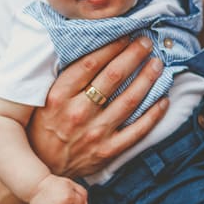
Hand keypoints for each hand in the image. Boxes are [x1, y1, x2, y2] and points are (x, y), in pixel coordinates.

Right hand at [27, 37, 169, 177]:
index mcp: (59, 96)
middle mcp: (78, 113)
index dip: (112, 45)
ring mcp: (95, 133)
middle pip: (113, 76)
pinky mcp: (107, 151)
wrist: (40, 169)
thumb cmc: (42, 127)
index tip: (125, 34)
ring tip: (157, 64)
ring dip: (147, 79)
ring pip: (129, 100)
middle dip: (133, 55)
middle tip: (146, 42)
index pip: (91, 63)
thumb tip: (91, 48)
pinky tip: (164, 100)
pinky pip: (137, 131)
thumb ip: (66, 78)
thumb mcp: (44, 99)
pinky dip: (153, 114)